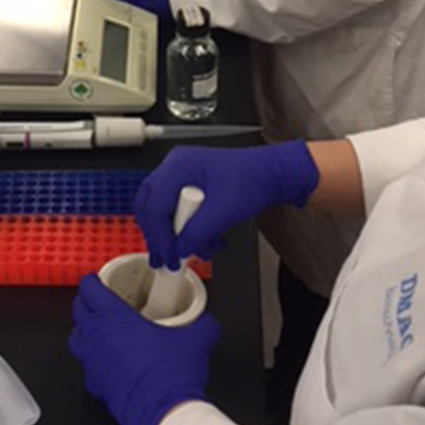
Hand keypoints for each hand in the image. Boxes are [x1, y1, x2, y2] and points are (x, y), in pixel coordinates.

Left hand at [69, 274, 220, 424]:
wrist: (164, 412)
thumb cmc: (170, 376)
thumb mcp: (196, 340)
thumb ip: (202, 324)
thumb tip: (206, 324)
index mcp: (115, 318)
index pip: (90, 290)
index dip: (91, 281)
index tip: (97, 280)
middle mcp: (98, 337)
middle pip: (78, 310)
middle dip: (85, 301)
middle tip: (98, 299)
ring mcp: (93, 362)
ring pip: (76, 337)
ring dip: (84, 329)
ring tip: (99, 328)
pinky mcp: (96, 385)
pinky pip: (86, 366)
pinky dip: (93, 359)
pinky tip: (107, 361)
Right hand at [134, 143, 320, 268]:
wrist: (273, 174)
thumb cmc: (255, 180)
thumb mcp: (225, 211)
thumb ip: (198, 232)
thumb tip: (179, 250)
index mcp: (180, 165)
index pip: (155, 205)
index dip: (159, 235)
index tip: (168, 256)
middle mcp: (175, 166)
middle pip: (151, 206)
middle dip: (160, 237)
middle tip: (166, 259)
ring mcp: (181, 175)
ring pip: (162, 210)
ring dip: (175, 235)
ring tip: (191, 252)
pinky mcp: (188, 185)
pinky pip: (175, 209)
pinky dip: (185, 229)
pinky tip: (202, 240)